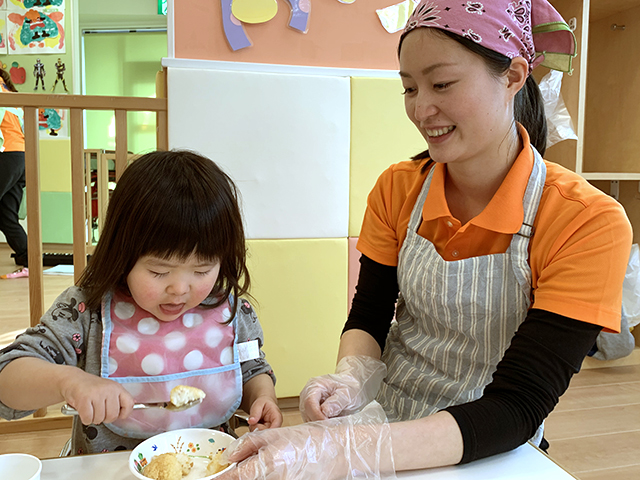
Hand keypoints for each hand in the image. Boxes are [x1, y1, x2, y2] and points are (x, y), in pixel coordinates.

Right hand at [58, 367, 134, 424]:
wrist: (72, 379)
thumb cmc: (90, 388)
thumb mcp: (108, 390)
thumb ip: (117, 400)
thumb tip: (128, 411)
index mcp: (117, 387)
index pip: (129, 404)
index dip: (124, 413)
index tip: (118, 415)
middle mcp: (109, 389)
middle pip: (113, 415)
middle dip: (105, 418)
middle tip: (99, 412)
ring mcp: (97, 393)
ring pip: (99, 418)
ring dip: (93, 418)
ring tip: (90, 409)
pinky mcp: (84, 399)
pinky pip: (88, 418)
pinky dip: (85, 419)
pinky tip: (84, 411)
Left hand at [218, 401, 395, 479]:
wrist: (335, 452)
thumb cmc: (306, 440)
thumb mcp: (273, 435)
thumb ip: (247, 445)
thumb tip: (227, 458)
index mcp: (266, 466)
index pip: (234, 478)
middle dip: (233, 477)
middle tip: (228, 470)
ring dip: (248, 476)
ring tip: (250, 466)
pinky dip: (260, 477)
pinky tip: (262, 470)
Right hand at [299, 355, 386, 420]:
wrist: (352, 386)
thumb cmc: (350, 387)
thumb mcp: (347, 393)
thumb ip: (337, 402)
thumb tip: (324, 412)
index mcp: (315, 385)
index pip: (309, 403)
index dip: (317, 415)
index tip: (328, 424)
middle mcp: (307, 394)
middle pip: (307, 412)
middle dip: (319, 422)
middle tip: (333, 427)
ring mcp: (307, 403)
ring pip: (308, 419)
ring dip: (320, 425)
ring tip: (334, 425)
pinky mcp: (310, 412)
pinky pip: (311, 422)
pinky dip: (320, 426)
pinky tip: (331, 425)